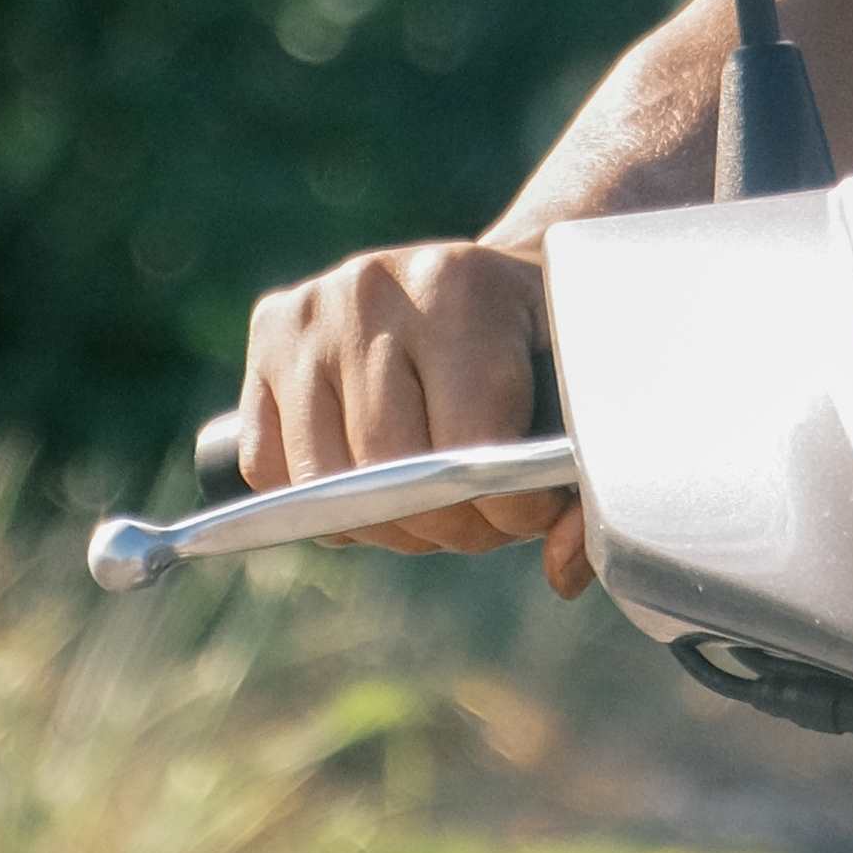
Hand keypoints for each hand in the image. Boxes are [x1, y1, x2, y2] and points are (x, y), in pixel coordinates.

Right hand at [237, 236, 595, 595]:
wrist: (478, 279)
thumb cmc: (533, 346)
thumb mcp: (578, 393)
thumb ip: (584, 487)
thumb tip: (559, 572)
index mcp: (456, 286)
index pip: (466, 448)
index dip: (505, 511)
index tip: (530, 514)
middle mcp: (370, 288)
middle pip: (391, 472)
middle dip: (447, 525)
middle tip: (482, 519)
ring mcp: (307, 310)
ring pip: (324, 482)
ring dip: (384, 524)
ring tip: (429, 503)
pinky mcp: (267, 330)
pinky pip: (268, 464)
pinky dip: (317, 502)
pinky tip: (370, 482)